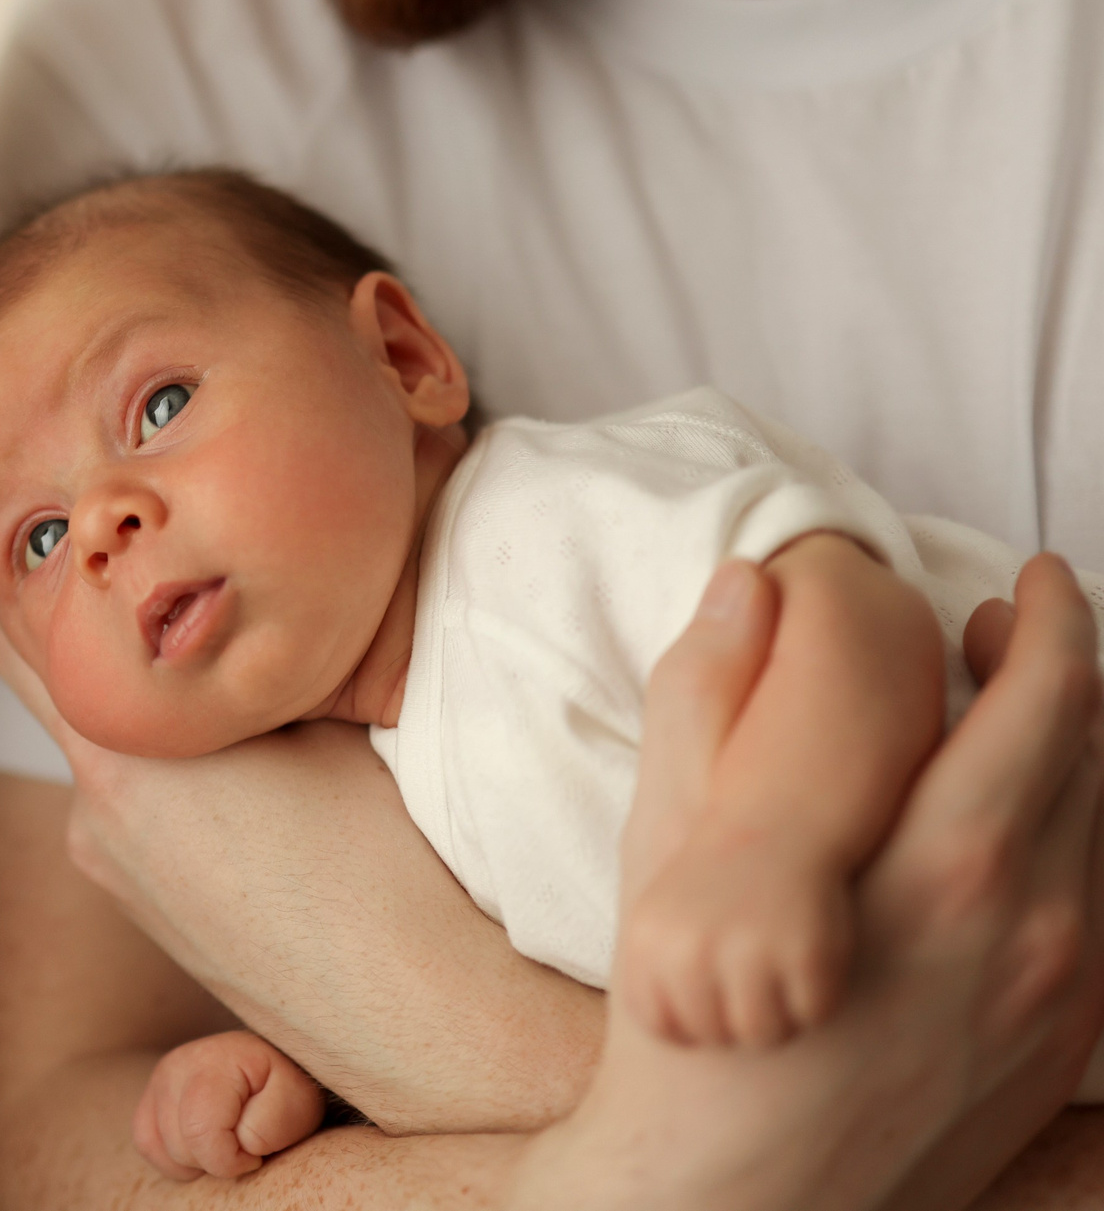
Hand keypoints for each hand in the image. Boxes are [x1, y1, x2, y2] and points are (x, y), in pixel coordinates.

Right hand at [132, 1030, 323, 1181]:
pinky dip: (172, 1156)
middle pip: (180, 1145)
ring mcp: (159, 1079)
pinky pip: (146, 1143)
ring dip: (195, 1159)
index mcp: (215, 1060)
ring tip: (224, 1141)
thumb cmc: (287, 1088)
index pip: (200, 1130)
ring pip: (160, 1147)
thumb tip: (240, 1141)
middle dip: (215, 1160)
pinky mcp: (150, 1096)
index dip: (231, 1160)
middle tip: (242, 1144)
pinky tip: (201, 1146)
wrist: (274, 1068)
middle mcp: (178, 1064)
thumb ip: (273, 1122)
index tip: (255, 1154)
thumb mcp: (299, 1103)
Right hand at [515, 553, 1103, 1210]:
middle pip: (1093, 757)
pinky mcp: (1064, 1049)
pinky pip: (1100, 908)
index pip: (1046, 708)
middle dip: (1064, 666)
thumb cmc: (691, 1034)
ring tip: (1005, 712)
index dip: (1052, 622)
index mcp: (940, 872)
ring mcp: (1060, 1000)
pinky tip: (1011, 825)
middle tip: (1005, 623)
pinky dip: (1073, 837)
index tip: (1028, 577)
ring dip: (1072, 752)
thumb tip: (745, 590)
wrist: (733, 1209)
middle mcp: (1029, 933)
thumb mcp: (664, 863)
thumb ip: (707, 711)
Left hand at [618, 825, 852, 1047]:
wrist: (774, 822)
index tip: (711, 998)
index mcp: (649, 943)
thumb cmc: (714, 883)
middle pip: (715, 1036)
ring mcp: (749, 954)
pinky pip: (811, 1015)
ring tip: (779, 974)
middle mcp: (692, 952)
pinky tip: (809, 959)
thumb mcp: (661, 918)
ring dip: (779, 1017)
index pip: (663, 1028)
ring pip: (762, 1036)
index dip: (692, 1025)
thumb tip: (669, 1040)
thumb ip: (654, 977)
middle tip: (753, 980)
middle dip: (736, 1021)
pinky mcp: (806, 955)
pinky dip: (817, 998)